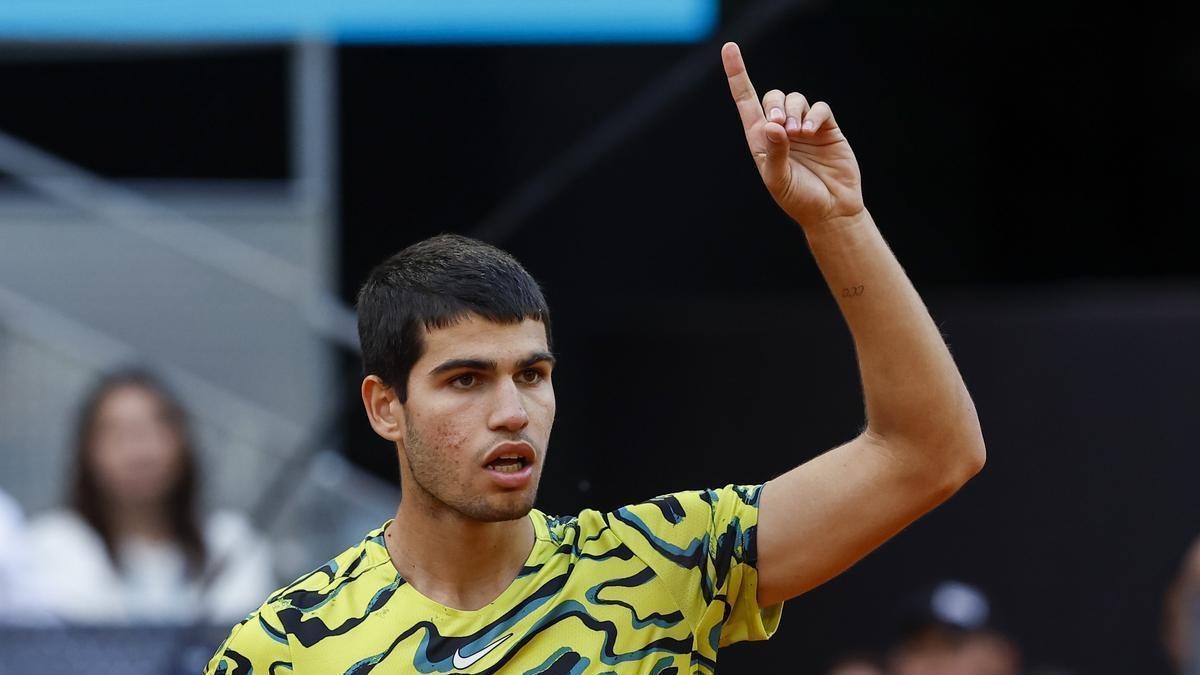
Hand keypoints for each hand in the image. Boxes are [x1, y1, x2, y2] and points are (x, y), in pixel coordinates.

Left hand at [721, 42, 865, 230]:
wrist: (832, 210)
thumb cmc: (799, 200)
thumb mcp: (778, 180)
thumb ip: (774, 152)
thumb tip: (771, 124)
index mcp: (760, 140)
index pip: (745, 101)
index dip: (737, 74)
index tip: (729, 48)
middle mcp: (780, 130)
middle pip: (772, 97)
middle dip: (775, 105)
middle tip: (781, 126)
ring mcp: (804, 127)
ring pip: (795, 99)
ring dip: (794, 111)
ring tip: (799, 134)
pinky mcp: (826, 128)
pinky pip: (819, 108)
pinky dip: (814, 115)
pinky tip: (811, 131)